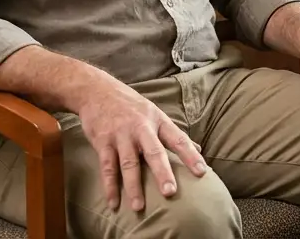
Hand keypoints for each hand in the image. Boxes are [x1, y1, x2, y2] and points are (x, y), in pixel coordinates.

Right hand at [77, 77, 208, 211]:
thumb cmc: (131, 106)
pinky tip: (113, 203)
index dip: (190, 155)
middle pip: (154, 152)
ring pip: (128, 163)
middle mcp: (141, 127)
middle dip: (162, 172)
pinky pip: (107, 167)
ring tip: (138, 207)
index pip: (178, 139)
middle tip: (170, 192)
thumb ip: (174, 133)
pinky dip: (110, 186)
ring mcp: (121, 135)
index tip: (202, 173)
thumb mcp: (155, 113)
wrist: (97, 91)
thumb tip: (199, 149)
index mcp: (158, 121)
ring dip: (133, 186)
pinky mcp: (103, 141)